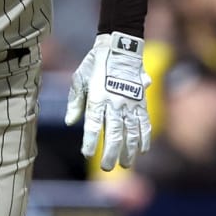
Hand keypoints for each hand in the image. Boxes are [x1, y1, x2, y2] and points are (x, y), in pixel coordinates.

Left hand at [65, 32, 151, 170]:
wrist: (120, 47)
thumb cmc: (95, 64)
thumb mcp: (79, 79)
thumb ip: (75, 102)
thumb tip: (70, 122)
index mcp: (97, 98)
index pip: (92, 125)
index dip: (90, 141)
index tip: (87, 153)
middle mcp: (115, 103)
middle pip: (113, 133)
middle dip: (111, 153)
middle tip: (108, 168)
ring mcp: (130, 103)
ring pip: (131, 132)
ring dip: (129, 150)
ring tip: (125, 164)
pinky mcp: (142, 101)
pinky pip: (145, 122)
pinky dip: (144, 137)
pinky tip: (142, 150)